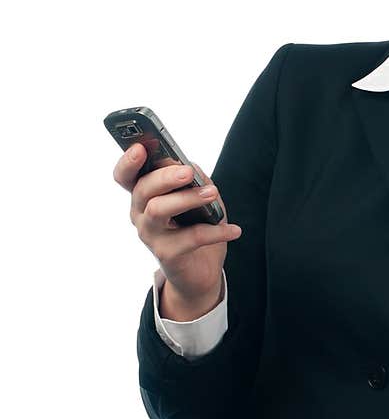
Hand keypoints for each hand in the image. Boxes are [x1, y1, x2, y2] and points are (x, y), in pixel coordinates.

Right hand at [113, 141, 241, 306]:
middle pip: (142, 189)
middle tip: (188, 172)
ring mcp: (150, 235)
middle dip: (164, 177)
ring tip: (212, 193)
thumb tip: (192, 169)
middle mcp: (140, 213)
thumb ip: (193, 180)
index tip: (140, 148)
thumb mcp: (197, 198)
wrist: (199, 270)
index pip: (125, 175)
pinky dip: (216, 231)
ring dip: (187, 198)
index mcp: (144, 195)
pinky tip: (234, 230)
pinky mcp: (166, 254)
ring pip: (158, 210)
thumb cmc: (195, 226)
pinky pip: (191, 238)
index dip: (128, 161)